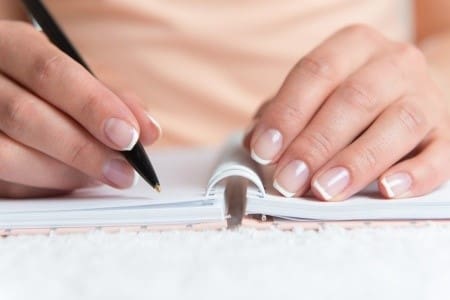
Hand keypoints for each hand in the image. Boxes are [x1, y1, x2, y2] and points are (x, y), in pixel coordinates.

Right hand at [0, 21, 160, 197]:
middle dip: (82, 149)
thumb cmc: (48, 84)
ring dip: (63, 173)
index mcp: (12, 46)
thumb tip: (148, 132)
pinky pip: (4, 180)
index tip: (130, 137)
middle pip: (24, 115)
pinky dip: (43, 186)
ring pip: (7, 154)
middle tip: (124, 172)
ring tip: (103, 178)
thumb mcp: (77, 76)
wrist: (4, 85)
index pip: (49, 72)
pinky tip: (74, 181)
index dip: (92, 106)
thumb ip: (112, 98)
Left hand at [245, 24, 449, 200]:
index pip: (316, 72)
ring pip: (398, 123)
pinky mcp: (447, 132)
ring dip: (357, 161)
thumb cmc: (351, 96)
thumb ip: (284, 113)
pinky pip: (440, 154)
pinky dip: (414, 174)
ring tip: (325, 189)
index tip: (265, 150)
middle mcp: (394, 63)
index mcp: (354, 46)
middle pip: (355, 99)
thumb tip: (255, 143)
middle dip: (316, 144)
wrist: (411, 91)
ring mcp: (426, 96)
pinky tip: (387, 190)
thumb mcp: (316, 93)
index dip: (287, 113)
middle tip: (289, 180)